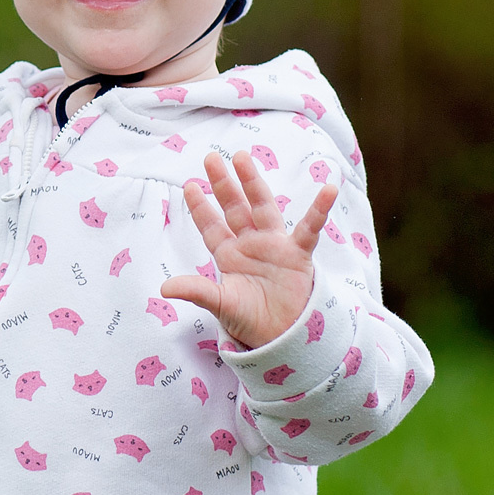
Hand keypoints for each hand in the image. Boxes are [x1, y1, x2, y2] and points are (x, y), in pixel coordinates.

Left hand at [161, 151, 336, 349]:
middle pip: (234, 208)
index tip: (189, 185)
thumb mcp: (221, 304)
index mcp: (229, 255)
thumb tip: (164, 288)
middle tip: (211, 158)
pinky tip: (329, 189)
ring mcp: (274, 246)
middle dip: (223, 184)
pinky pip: (310, 229)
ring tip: (242, 158)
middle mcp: (250, 244)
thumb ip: (197, 291)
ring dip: (253, 183)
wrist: (282, 337)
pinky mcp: (298, 255)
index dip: (200, 207)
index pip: (211, 226)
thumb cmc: (250, 319)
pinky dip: (319, 210)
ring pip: (262, 207)